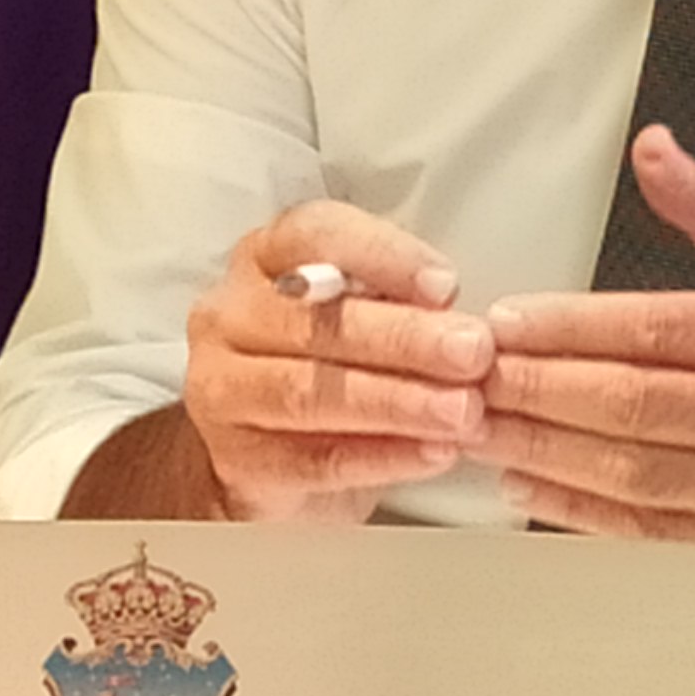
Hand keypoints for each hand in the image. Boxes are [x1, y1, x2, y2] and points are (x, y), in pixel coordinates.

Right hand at [181, 202, 492, 523]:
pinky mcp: (235, 460)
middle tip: (472, 352)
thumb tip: (457, 315)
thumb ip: (393, 300)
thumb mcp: (353, 311)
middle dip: (405, 338)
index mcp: (264, 257)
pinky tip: (432, 452)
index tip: (446, 285)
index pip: (315, 235)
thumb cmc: (319, 363)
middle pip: (318, 322)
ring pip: (311, 392)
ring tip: (461, 411)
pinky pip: (314, 459)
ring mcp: (221, 389)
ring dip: (397, 402)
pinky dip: (382, 457)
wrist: (260, 453)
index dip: (384, 257)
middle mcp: (230, 316)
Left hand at [478, 126, 694, 553]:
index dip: (573, 328)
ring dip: (543, 451)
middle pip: (636, 404)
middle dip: (539, 390)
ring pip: (633, 474)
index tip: (504, 323)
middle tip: (465, 377)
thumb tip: (652, 149)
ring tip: (476, 427)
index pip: (661, 329)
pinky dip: (578, 512)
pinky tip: (526, 487)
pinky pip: (648, 536)